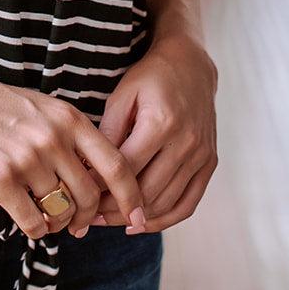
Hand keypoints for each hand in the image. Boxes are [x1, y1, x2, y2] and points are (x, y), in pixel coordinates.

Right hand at [0, 58, 147, 240]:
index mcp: (69, 119)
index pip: (116, 164)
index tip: (136, 212)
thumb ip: (68, 137)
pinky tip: (30, 226)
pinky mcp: (1, 180)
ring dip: (59, 225)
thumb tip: (92, 179)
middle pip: (89, 195)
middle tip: (80, 227)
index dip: (131, 193)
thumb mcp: (40, 109)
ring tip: (50, 223)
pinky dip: (36, 231)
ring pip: (61, 211)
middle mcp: (53, 139)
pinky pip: (32, 221)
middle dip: (88, 217)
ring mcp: (28, 160)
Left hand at [91, 35, 218, 232]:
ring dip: (135, 218)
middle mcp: (186, 142)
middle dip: (114, 210)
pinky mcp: (210, 162)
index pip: (126, 169)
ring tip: (107, 222)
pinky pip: (189, 203)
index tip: (78, 195)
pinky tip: (141, 224)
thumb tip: (90, 171)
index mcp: (161, 123)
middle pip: (146, 192)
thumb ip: (108, 133)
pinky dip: (165, 219)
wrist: (191, 65)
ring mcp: (201, 155)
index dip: (100, 187)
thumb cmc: (150, 78)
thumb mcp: (122, 96)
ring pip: (165, 203)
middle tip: (88, 217)